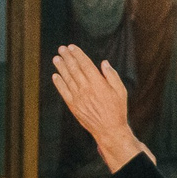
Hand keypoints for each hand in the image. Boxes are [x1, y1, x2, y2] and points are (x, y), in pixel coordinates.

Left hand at [51, 44, 145, 171]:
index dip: (77, 54)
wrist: (109, 130)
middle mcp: (86, 89)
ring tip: (56, 58)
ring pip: (67, 79)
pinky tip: (55, 76)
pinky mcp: (73, 106)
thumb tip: (104, 63)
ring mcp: (78, 98)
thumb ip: (112, 76)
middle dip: (67, 58)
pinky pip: (64, 92)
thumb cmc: (117, 110)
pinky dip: (59, 83)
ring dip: (61, 67)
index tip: (71, 47)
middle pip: (74, 69)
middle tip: (61, 49)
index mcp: (98, 83)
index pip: (85, 64)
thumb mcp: (121, 91)